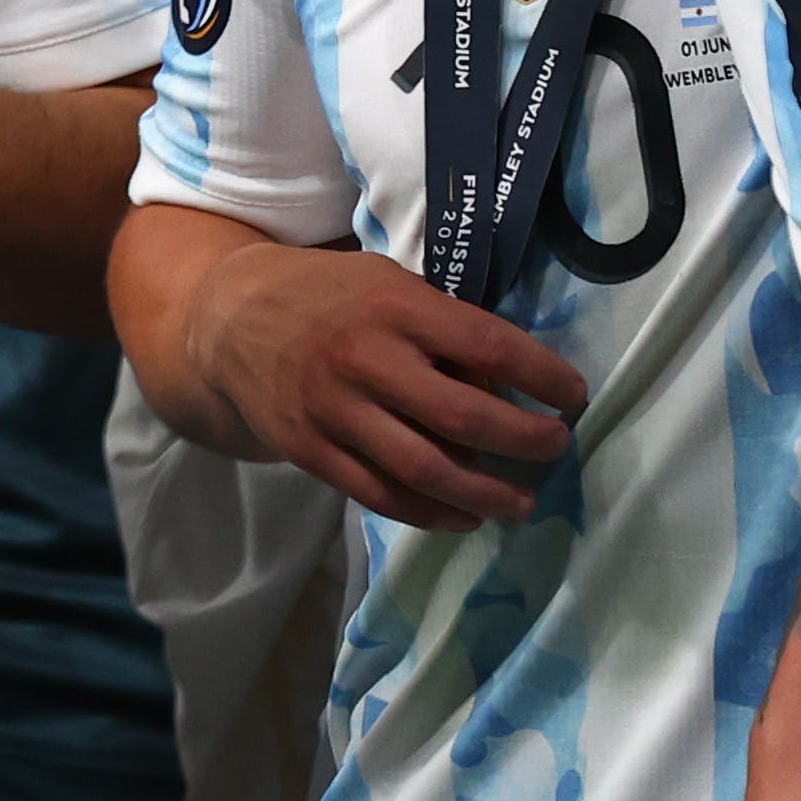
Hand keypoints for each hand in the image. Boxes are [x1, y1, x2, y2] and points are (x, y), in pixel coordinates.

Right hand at [191, 240, 587, 526]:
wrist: (228, 320)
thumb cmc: (327, 296)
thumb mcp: (386, 283)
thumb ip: (440, 326)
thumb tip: (505, 386)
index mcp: (394, 306)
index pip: (486, 345)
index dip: (541, 375)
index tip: (573, 395)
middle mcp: (366, 359)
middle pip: (464, 418)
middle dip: (525, 441)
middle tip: (555, 448)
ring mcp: (334, 410)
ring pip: (425, 469)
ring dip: (485, 493)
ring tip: (521, 503)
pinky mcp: (310, 450)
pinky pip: (380, 494)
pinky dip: (429, 513)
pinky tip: (462, 516)